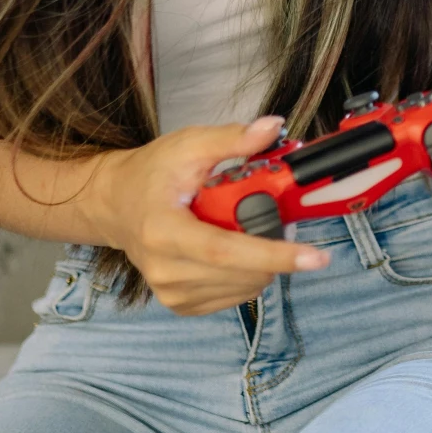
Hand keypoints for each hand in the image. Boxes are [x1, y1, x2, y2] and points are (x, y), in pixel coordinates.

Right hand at [94, 116, 329, 314]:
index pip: (225, 251)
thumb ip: (232, 139)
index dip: (274, 255)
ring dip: (264, 263)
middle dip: (278, 251)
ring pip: (245, 287)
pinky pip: (234, 296)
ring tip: (251, 230)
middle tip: (283, 221)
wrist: (115, 205)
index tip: (316, 256)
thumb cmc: (152, 174)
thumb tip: (272, 128)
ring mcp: (171, 292)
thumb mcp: (188, 146)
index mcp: (164, 231)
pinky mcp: (180, 304)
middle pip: (243, 273)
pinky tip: (237, 251)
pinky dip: (248, 275)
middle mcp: (164, 269)